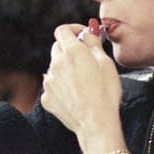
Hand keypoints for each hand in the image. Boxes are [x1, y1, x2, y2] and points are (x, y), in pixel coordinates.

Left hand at [41, 21, 125, 153]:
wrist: (96, 123)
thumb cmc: (106, 93)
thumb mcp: (106, 63)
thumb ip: (93, 43)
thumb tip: (87, 33)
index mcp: (72, 52)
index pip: (63, 30)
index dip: (73, 30)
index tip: (82, 36)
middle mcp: (56, 64)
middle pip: (58, 47)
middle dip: (70, 49)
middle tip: (86, 58)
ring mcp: (49, 81)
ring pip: (55, 66)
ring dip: (65, 68)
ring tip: (83, 81)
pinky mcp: (47, 97)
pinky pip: (52, 84)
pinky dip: (61, 85)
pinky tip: (75, 94)